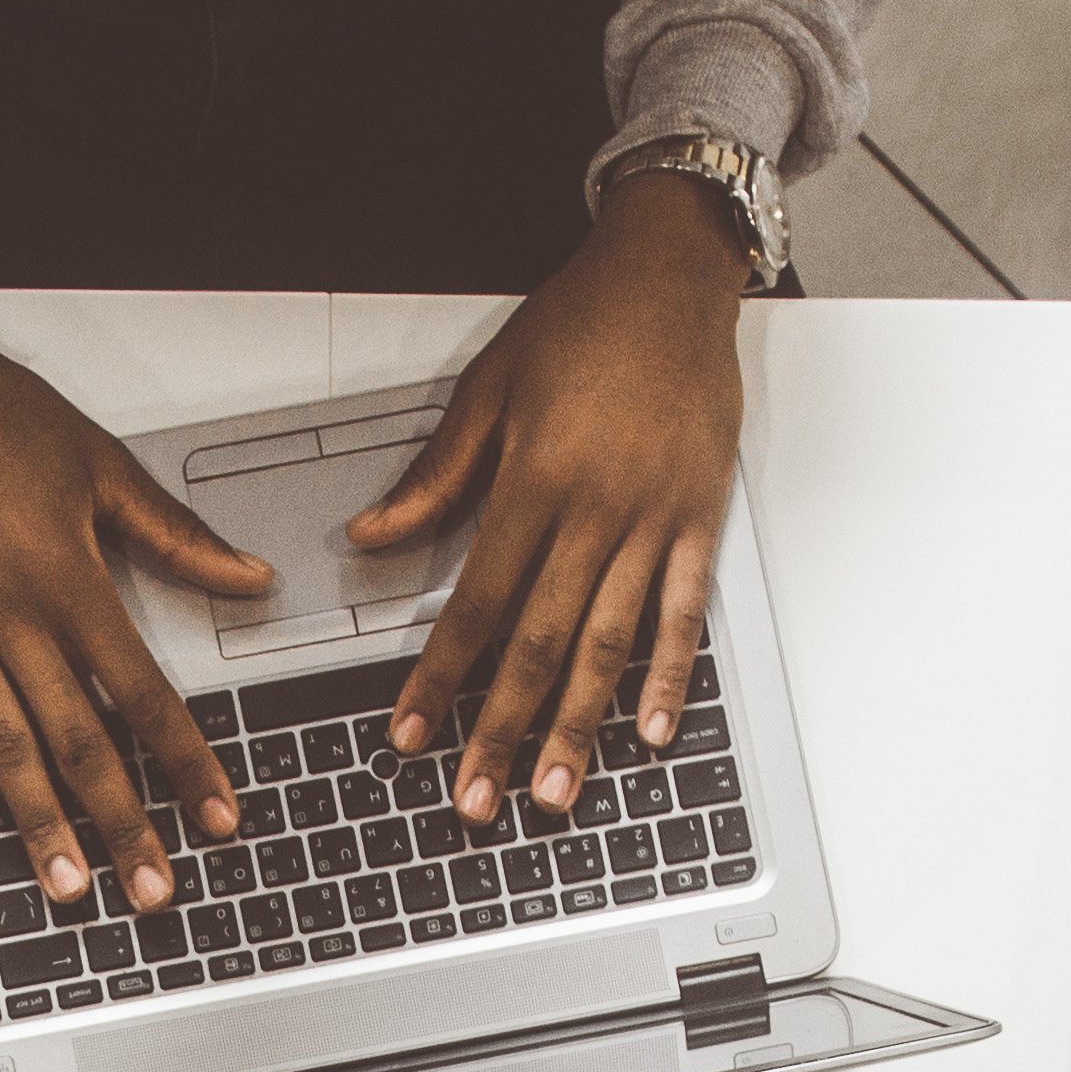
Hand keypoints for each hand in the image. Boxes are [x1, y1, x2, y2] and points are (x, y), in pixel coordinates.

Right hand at [0, 329, 263, 917]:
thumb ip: (178, 538)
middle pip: (78, 738)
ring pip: (4, 742)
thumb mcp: (104, 468)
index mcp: (70, 577)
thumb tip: (252, 579)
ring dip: (41, 820)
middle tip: (151, 887)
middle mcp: (12, 611)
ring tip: (70, 882)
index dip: (184, 762)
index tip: (214, 816)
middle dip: (121, 821)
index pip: (142, 692)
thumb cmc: (2, 422)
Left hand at [362, 171, 748, 824]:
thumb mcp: (489, 389)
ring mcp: (657, 520)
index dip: (440, 677)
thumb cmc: (582, 322)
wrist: (673, 272)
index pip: (476, 603)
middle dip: (501, 730)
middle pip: (539, 643)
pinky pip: (686, 612)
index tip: (410, 733)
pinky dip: (671, 675)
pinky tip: (652, 730)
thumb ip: (435, 477)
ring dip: (579, 725)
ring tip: (553, 790)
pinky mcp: (701, 518)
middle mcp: (599, 510)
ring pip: (610, 644)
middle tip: (476, 799)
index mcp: (536, 480)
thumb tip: (369, 537)